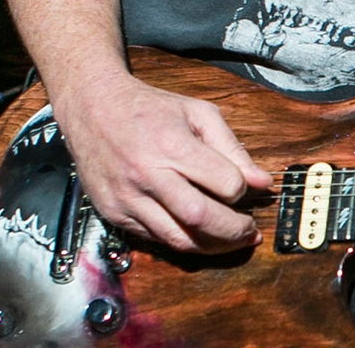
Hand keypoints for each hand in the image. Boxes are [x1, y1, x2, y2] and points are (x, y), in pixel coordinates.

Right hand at [50, 72, 274, 253]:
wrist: (92, 108)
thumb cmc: (148, 108)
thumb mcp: (197, 113)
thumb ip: (232, 147)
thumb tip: (263, 182)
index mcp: (172, 145)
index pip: (224, 184)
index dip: (243, 191)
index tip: (247, 190)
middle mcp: (147, 175)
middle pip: (201, 219)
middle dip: (234, 231)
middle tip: (250, 232)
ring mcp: (127, 199)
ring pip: (178, 240)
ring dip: (211, 246)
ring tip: (230, 240)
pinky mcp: (113, 214)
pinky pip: (154, 240)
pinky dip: (181, 240)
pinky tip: (196, 234)